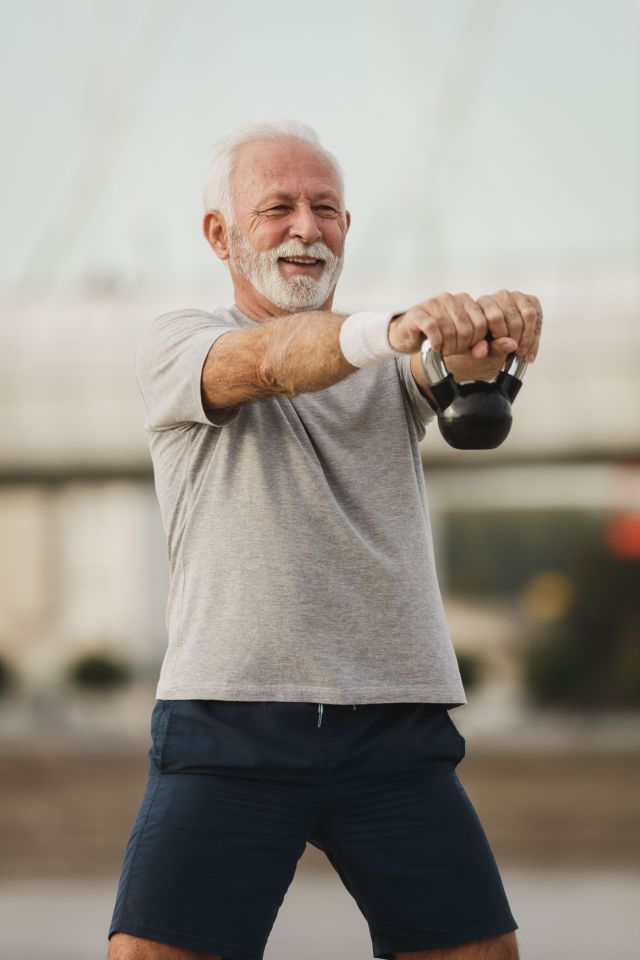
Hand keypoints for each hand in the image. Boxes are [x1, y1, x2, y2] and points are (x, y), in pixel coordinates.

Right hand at [388, 289, 542, 362]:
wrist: (408, 335)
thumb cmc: (441, 337)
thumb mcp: (469, 343)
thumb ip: (489, 345)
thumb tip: (511, 345)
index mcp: (468, 303)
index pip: (485, 322)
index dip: (480, 341)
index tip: (470, 349)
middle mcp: (454, 299)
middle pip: (470, 328)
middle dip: (464, 346)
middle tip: (455, 351)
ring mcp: (435, 303)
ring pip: (453, 330)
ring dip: (449, 347)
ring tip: (444, 349)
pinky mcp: (420, 312)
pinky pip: (434, 329)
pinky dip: (437, 343)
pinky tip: (436, 347)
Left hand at [475, 289, 542, 363]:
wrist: (494, 340)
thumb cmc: (486, 344)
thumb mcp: (485, 350)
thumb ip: (494, 347)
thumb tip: (511, 345)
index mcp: (482, 305)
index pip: (495, 317)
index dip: (502, 336)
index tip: (503, 351)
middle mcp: (499, 296)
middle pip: (514, 318)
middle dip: (517, 340)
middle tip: (515, 353)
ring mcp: (516, 296)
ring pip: (529, 315)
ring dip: (528, 337)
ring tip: (523, 352)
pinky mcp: (530, 300)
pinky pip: (537, 315)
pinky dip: (535, 336)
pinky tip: (530, 349)